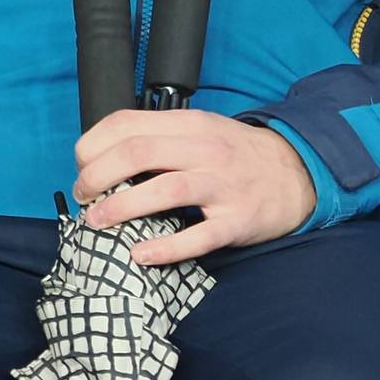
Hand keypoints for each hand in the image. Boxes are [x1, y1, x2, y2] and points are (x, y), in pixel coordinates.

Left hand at [72, 109, 317, 265]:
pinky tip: (141, 255)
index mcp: (191, 124)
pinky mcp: (237, 220)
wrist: (298, 173)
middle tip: (83, 197)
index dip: (92, 147)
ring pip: (164, 190)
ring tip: (97, 221)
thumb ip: (160, 138)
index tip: (81, 168)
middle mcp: (206, 150)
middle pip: (138, 153)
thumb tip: (102, 158)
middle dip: (97, 176)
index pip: (127, 125)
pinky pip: (198, 236)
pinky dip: (166, 248)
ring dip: (121, 207)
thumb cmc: (236, 156)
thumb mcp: (201, 131)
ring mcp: (223, 186)